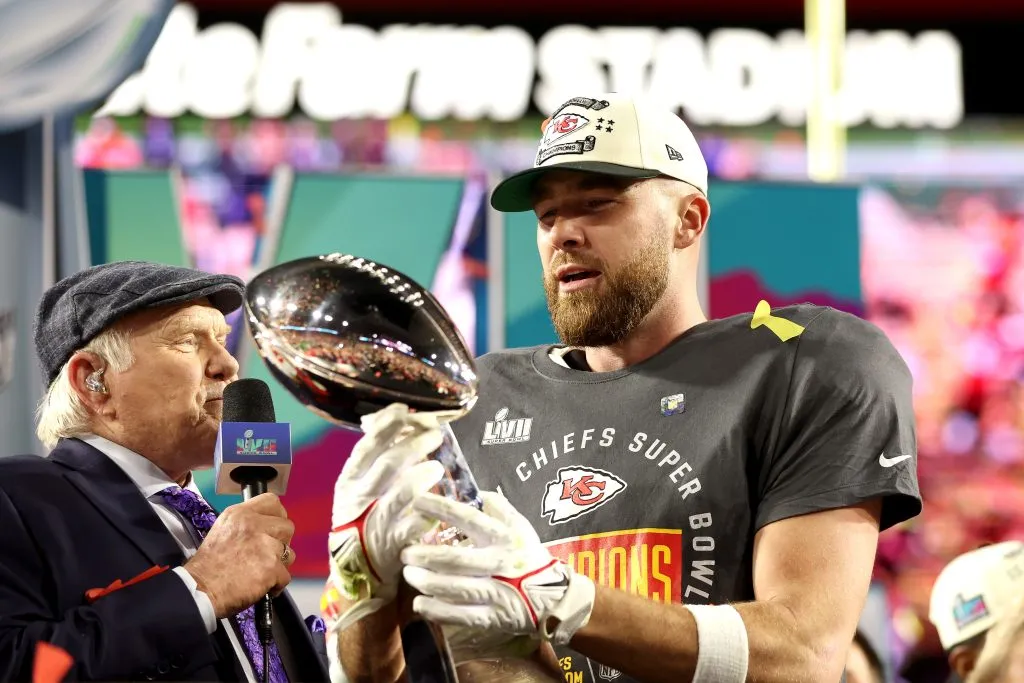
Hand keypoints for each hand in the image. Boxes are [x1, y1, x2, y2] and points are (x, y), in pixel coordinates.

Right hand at [183, 492, 294, 618]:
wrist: (199, 590)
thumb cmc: (208, 566)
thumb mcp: (223, 530)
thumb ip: (246, 525)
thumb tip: (267, 529)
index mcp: (240, 514)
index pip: (272, 501)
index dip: (277, 516)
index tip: (274, 529)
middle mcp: (253, 525)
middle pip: (287, 526)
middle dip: (281, 542)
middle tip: (268, 555)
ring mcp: (264, 545)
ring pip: (290, 553)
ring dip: (280, 565)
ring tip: (262, 573)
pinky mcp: (271, 567)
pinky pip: (286, 576)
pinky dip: (276, 585)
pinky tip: (262, 587)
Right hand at [325, 403, 445, 630]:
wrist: (358, 570)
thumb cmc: (364, 518)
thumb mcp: (360, 487)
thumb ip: (375, 459)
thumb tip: (395, 421)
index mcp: (349, 481)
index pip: (366, 447)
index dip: (386, 426)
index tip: (405, 411)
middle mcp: (358, 499)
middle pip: (388, 465)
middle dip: (414, 445)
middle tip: (434, 435)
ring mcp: (375, 523)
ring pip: (402, 493)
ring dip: (423, 476)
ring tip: (437, 467)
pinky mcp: (393, 545)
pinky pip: (415, 525)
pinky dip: (428, 512)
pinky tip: (438, 503)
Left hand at [401, 491, 595, 645]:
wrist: (553, 598)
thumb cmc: (530, 556)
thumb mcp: (520, 526)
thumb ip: (498, 506)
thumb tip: (474, 490)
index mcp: (504, 537)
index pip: (468, 518)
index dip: (441, 508)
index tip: (416, 501)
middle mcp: (499, 563)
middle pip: (454, 559)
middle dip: (424, 556)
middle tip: (405, 552)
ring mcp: (496, 592)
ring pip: (453, 588)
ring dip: (425, 581)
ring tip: (409, 574)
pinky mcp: (492, 617)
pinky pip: (459, 615)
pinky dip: (436, 610)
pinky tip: (420, 603)